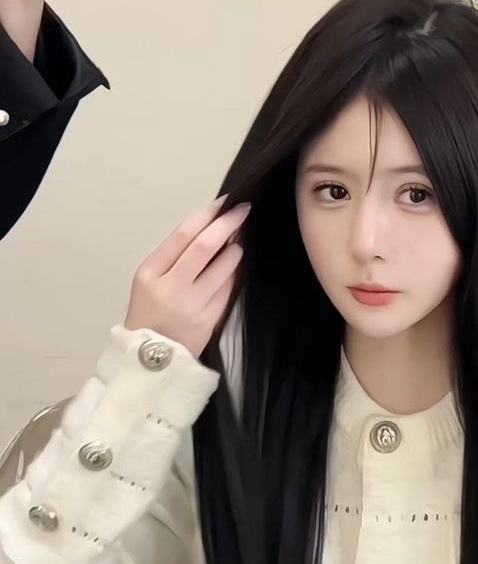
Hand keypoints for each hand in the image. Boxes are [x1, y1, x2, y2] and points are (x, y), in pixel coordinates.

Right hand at [125, 196, 249, 360]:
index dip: (207, 215)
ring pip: (224, 267)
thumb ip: (173, 256)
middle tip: (243, 210)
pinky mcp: (210, 320)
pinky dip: (235, 274)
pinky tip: (236, 267)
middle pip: (205, 246)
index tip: (224, 203)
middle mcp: (172, 287)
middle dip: (228, 224)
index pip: (183, 234)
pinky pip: (230, 289)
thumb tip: (210, 229)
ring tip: (237, 243)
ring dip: (236, 250)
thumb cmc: (149, 313)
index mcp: (151, 273)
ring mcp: (193, 305)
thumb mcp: (148, 280)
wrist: (150, 360)